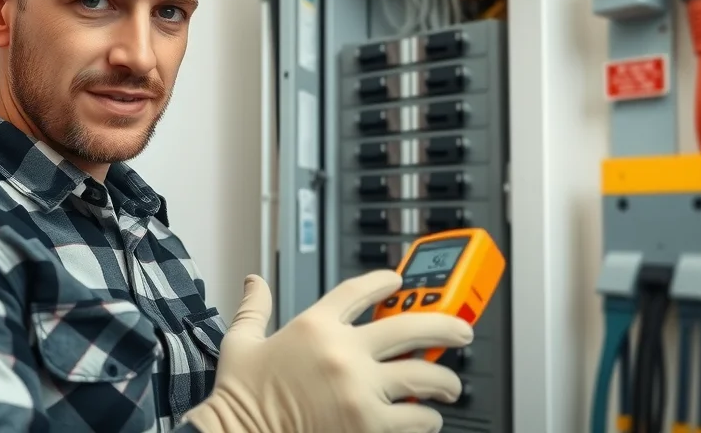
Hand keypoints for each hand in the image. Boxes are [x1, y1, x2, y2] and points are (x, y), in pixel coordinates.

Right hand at [183, 270, 472, 432]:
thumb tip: (254, 282)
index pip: (359, 291)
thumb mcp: (241, 342)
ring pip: (424, 377)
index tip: (397, 282)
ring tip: (448, 386)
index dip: (384, 283)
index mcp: (314, 326)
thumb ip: (255, 308)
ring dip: (443, 382)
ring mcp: (359, 390)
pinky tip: (426, 419)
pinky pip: (416, 419)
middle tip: (460, 332)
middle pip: (411, 328)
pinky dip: (426, 420)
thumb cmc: (240, 397)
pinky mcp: (368, 426)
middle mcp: (343, 352)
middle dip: (445, 328)